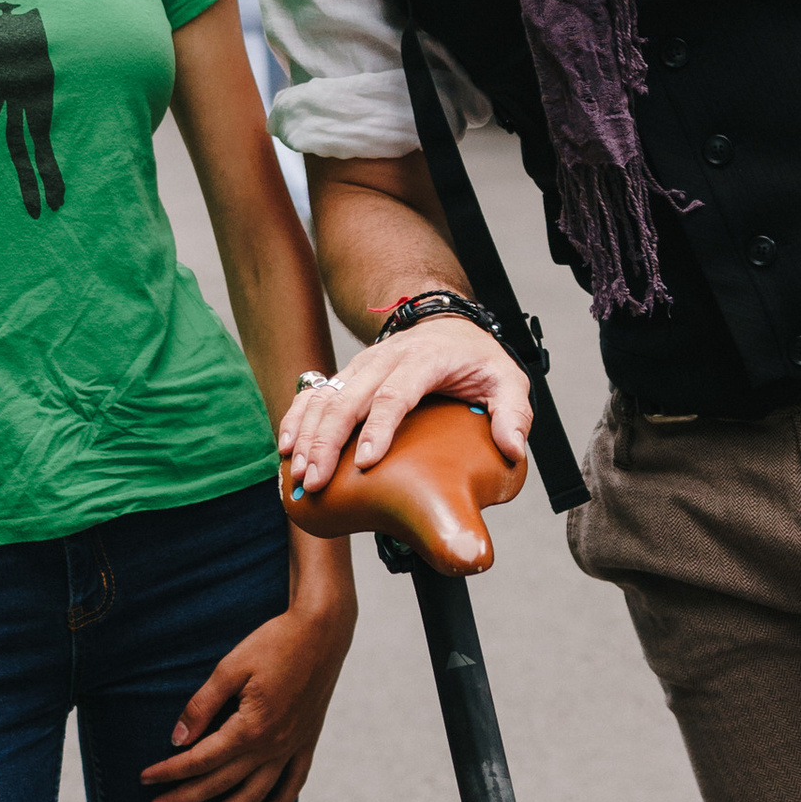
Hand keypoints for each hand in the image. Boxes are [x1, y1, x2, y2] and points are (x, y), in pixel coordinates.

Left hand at [139, 578, 356, 801]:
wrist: (323, 632)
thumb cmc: (275, 643)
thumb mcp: (231, 667)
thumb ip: (202, 705)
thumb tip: (178, 739)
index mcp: (251, 727)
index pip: (201, 760)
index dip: (170, 771)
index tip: (146, 779)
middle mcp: (273, 745)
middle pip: (221, 783)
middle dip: (185, 798)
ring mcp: (293, 747)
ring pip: (255, 794)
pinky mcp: (307, 742)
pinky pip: (293, 783)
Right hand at [278, 316, 530, 492]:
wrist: (447, 322)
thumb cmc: (476, 359)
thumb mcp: (508, 380)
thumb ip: (514, 413)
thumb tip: (512, 448)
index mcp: (424, 360)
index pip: (395, 394)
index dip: (378, 428)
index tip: (365, 462)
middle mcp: (386, 358)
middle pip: (349, 399)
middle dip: (328, 440)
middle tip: (316, 479)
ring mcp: (362, 365)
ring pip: (326, 397)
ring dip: (307, 434)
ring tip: (297, 471)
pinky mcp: (348, 374)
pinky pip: (315, 394)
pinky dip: (297, 418)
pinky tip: (286, 447)